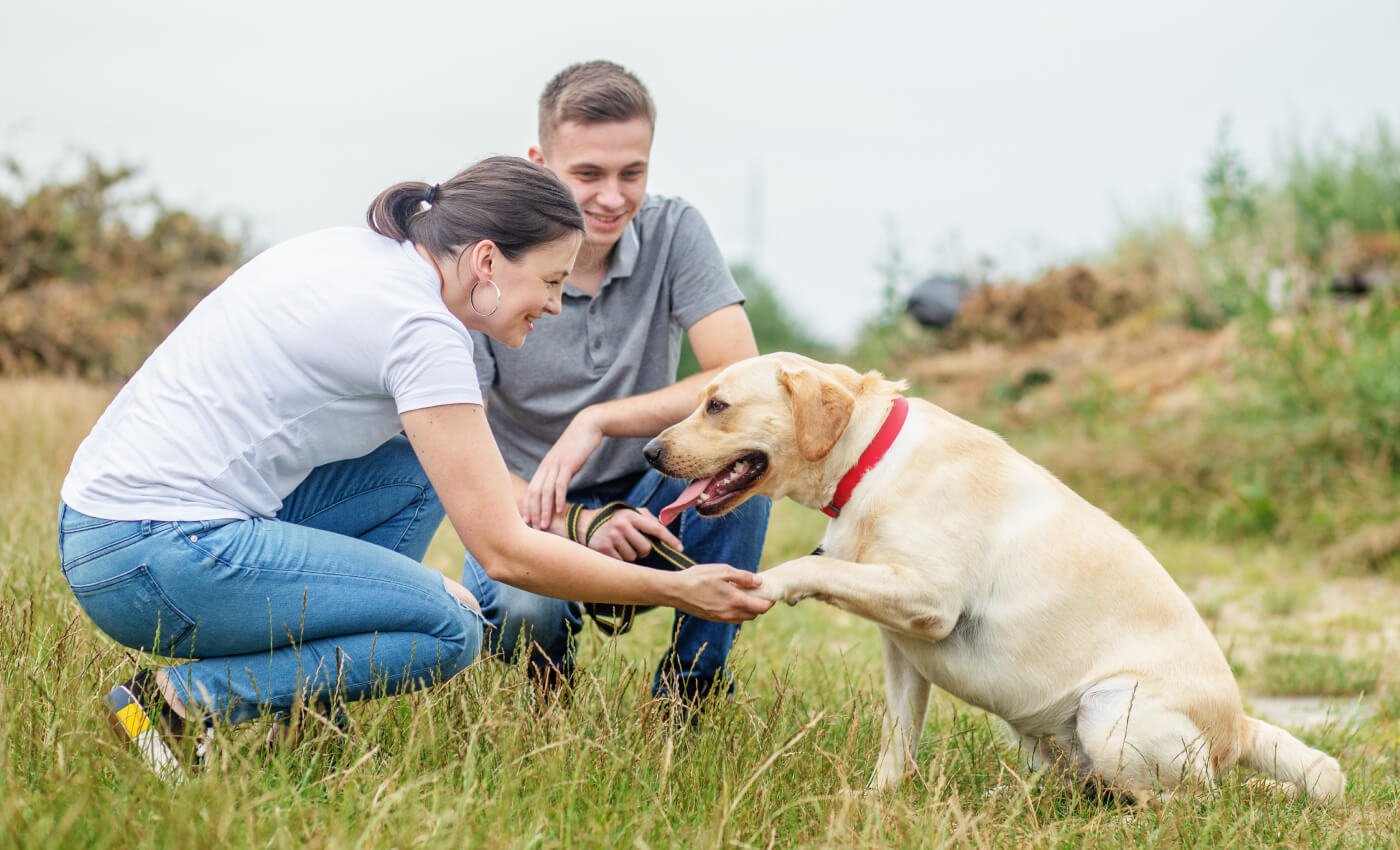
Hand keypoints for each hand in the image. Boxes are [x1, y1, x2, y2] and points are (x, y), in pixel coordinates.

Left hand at [526, 408, 603, 529]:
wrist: (588, 426)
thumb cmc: (578, 445)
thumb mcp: (565, 460)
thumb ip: (559, 473)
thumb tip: (557, 488)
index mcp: (544, 467)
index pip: (531, 489)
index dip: (528, 506)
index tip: (527, 522)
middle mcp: (546, 466)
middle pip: (535, 492)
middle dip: (533, 512)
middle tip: (534, 528)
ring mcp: (556, 464)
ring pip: (546, 491)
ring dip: (544, 509)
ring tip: (545, 524)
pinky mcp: (568, 463)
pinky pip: (561, 484)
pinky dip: (559, 498)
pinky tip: (560, 510)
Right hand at [579, 506, 682, 560]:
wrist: (585, 523)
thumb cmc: (614, 519)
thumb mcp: (629, 513)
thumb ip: (647, 518)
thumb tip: (663, 528)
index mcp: (631, 515)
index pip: (655, 529)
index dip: (670, 539)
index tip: (680, 548)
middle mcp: (621, 525)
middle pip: (645, 548)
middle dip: (643, 550)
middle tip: (634, 544)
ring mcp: (611, 538)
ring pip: (633, 557)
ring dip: (631, 555)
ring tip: (621, 546)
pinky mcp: (603, 549)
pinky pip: (622, 562)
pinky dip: (620, 560)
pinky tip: (613, 551)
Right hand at [664, 565, 773, 622]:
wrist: (675, 591)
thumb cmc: (698, 577)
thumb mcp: (723, 570)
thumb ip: (743, 577)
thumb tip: (759, 581)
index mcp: (735, 601)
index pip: (761, 607)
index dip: (769, 602)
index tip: (770, 593)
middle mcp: (730, 613)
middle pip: (753, 615)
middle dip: (760, 606)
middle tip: (759, 593)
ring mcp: (720, 617)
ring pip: (742, 618)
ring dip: (748, 610)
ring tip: (746, 596)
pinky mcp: (712, 618)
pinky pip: (731, 618)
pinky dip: (737, 612)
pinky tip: (731, 600)